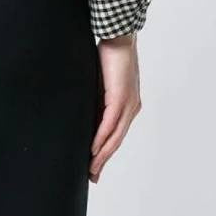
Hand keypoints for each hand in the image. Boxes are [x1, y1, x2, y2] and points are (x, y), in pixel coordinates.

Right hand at [89, 34, 140, 182]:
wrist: (119, 38)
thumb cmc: (109, 56)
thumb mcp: (101, 83)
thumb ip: (97, 99)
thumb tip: (84, 111)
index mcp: (128, 105)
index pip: (116, 135)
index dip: (106, 152)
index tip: (95, 166)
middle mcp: (131, 108)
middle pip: (117, 141)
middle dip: (104, 160)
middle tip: (93, 177)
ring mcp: (128, 105)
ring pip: (114, 137)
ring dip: (102, 155)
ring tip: (91, 170)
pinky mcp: (120, 99)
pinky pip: (110, 125)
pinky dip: (101, 139)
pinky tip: (93, 151)